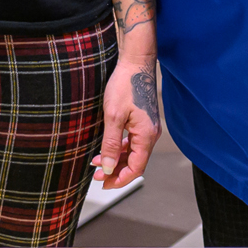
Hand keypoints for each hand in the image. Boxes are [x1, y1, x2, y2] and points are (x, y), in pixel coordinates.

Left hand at [92, 41, 161, 189]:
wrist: (135, 63)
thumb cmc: (126, 85)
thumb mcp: (113, 117)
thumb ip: (110, 144)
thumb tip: (107, 167)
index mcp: (146, 135)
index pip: (136, 167)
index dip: (121, 179)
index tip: (106, 183)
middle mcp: (150, 134)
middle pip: (135, 162)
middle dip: (116, 171)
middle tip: (98, 176)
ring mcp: (147, 128)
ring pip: (133, 152)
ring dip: (116, 160)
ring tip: (97, 163)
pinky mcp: (142, 121)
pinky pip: (133, 142)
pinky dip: (120, 148)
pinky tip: (107, 149)